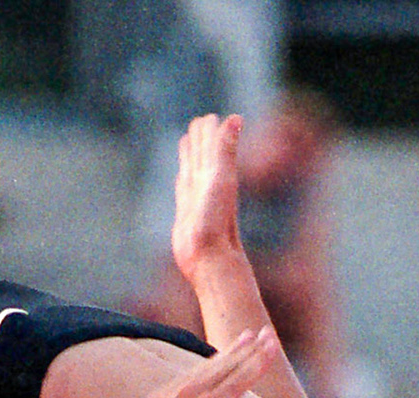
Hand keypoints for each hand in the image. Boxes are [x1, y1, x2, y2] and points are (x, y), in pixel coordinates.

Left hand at [90, 328, 277, 397]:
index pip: (242, 376)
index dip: (260, 359)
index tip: (273, 343)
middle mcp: (193, 391)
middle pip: (228, 363)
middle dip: (250, 347)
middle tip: (266, 332)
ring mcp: (174, 389)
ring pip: (208, 364)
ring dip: (229, 351)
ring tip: (244, 338)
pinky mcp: (160, 394)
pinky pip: (190, 372)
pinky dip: (206, 363)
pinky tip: (211, 362)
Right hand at [172, 113, 244, 281]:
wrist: (209, 258)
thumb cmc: (216, 222)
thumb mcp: (221, 179)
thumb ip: (225, 149)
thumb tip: (235, 118)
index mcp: (216, 174)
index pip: (212, 146)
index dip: (211, 132)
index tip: (210, 118)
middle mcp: (207, 185)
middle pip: (203, 155)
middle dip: (201, 138)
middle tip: (200, 121)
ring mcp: (196, 199)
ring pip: (192, 170)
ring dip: (190, 155)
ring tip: (187, 141)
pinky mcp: (186, 213)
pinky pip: (184, 189)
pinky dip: (183, 177)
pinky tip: (182, 177)